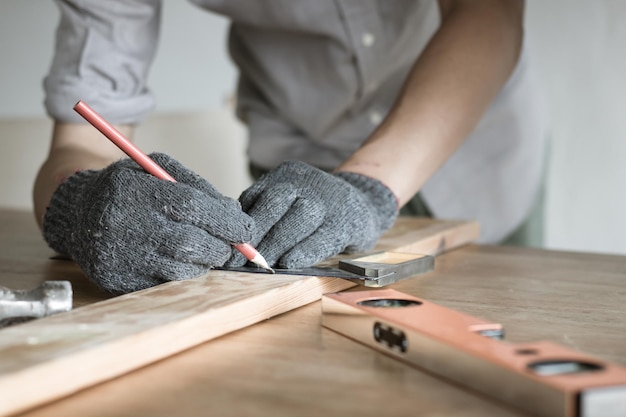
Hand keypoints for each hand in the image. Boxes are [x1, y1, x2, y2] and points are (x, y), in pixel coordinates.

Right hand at [43, 153, 254, 293]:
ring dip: (204, 263)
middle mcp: (125, 225)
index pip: (192, 207)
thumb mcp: (156, 169)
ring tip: (202, 249)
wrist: (78, 214)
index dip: (225, 221)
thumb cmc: (128, 189)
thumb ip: (197, 185)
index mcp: (136, 191)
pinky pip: (165, 285)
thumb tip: (234, 212)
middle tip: (228, 244)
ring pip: (181, 270)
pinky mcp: (118, 281)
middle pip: (190, 244)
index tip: (247, 230)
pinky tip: (179, 261)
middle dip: (220, 247)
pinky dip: (182, 275)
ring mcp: (120, 257)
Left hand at [227, 161, 397, 268]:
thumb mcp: (291, 198)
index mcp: (286, 174)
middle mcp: (306, 181)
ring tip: (262, 265)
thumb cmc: (317, 208)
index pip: (256, 196)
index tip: (226, 250)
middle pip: (275, 203)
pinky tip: (290, 262)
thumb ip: (264, 211)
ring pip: (298, 218)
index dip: (240, 225)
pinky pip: (323, 236)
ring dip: (277, 244)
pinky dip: (305, 250)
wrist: (365, 201)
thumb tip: (232, 240)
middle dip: (255, 235)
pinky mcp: (347, 220)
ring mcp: (329, 198)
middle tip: (239, 262)